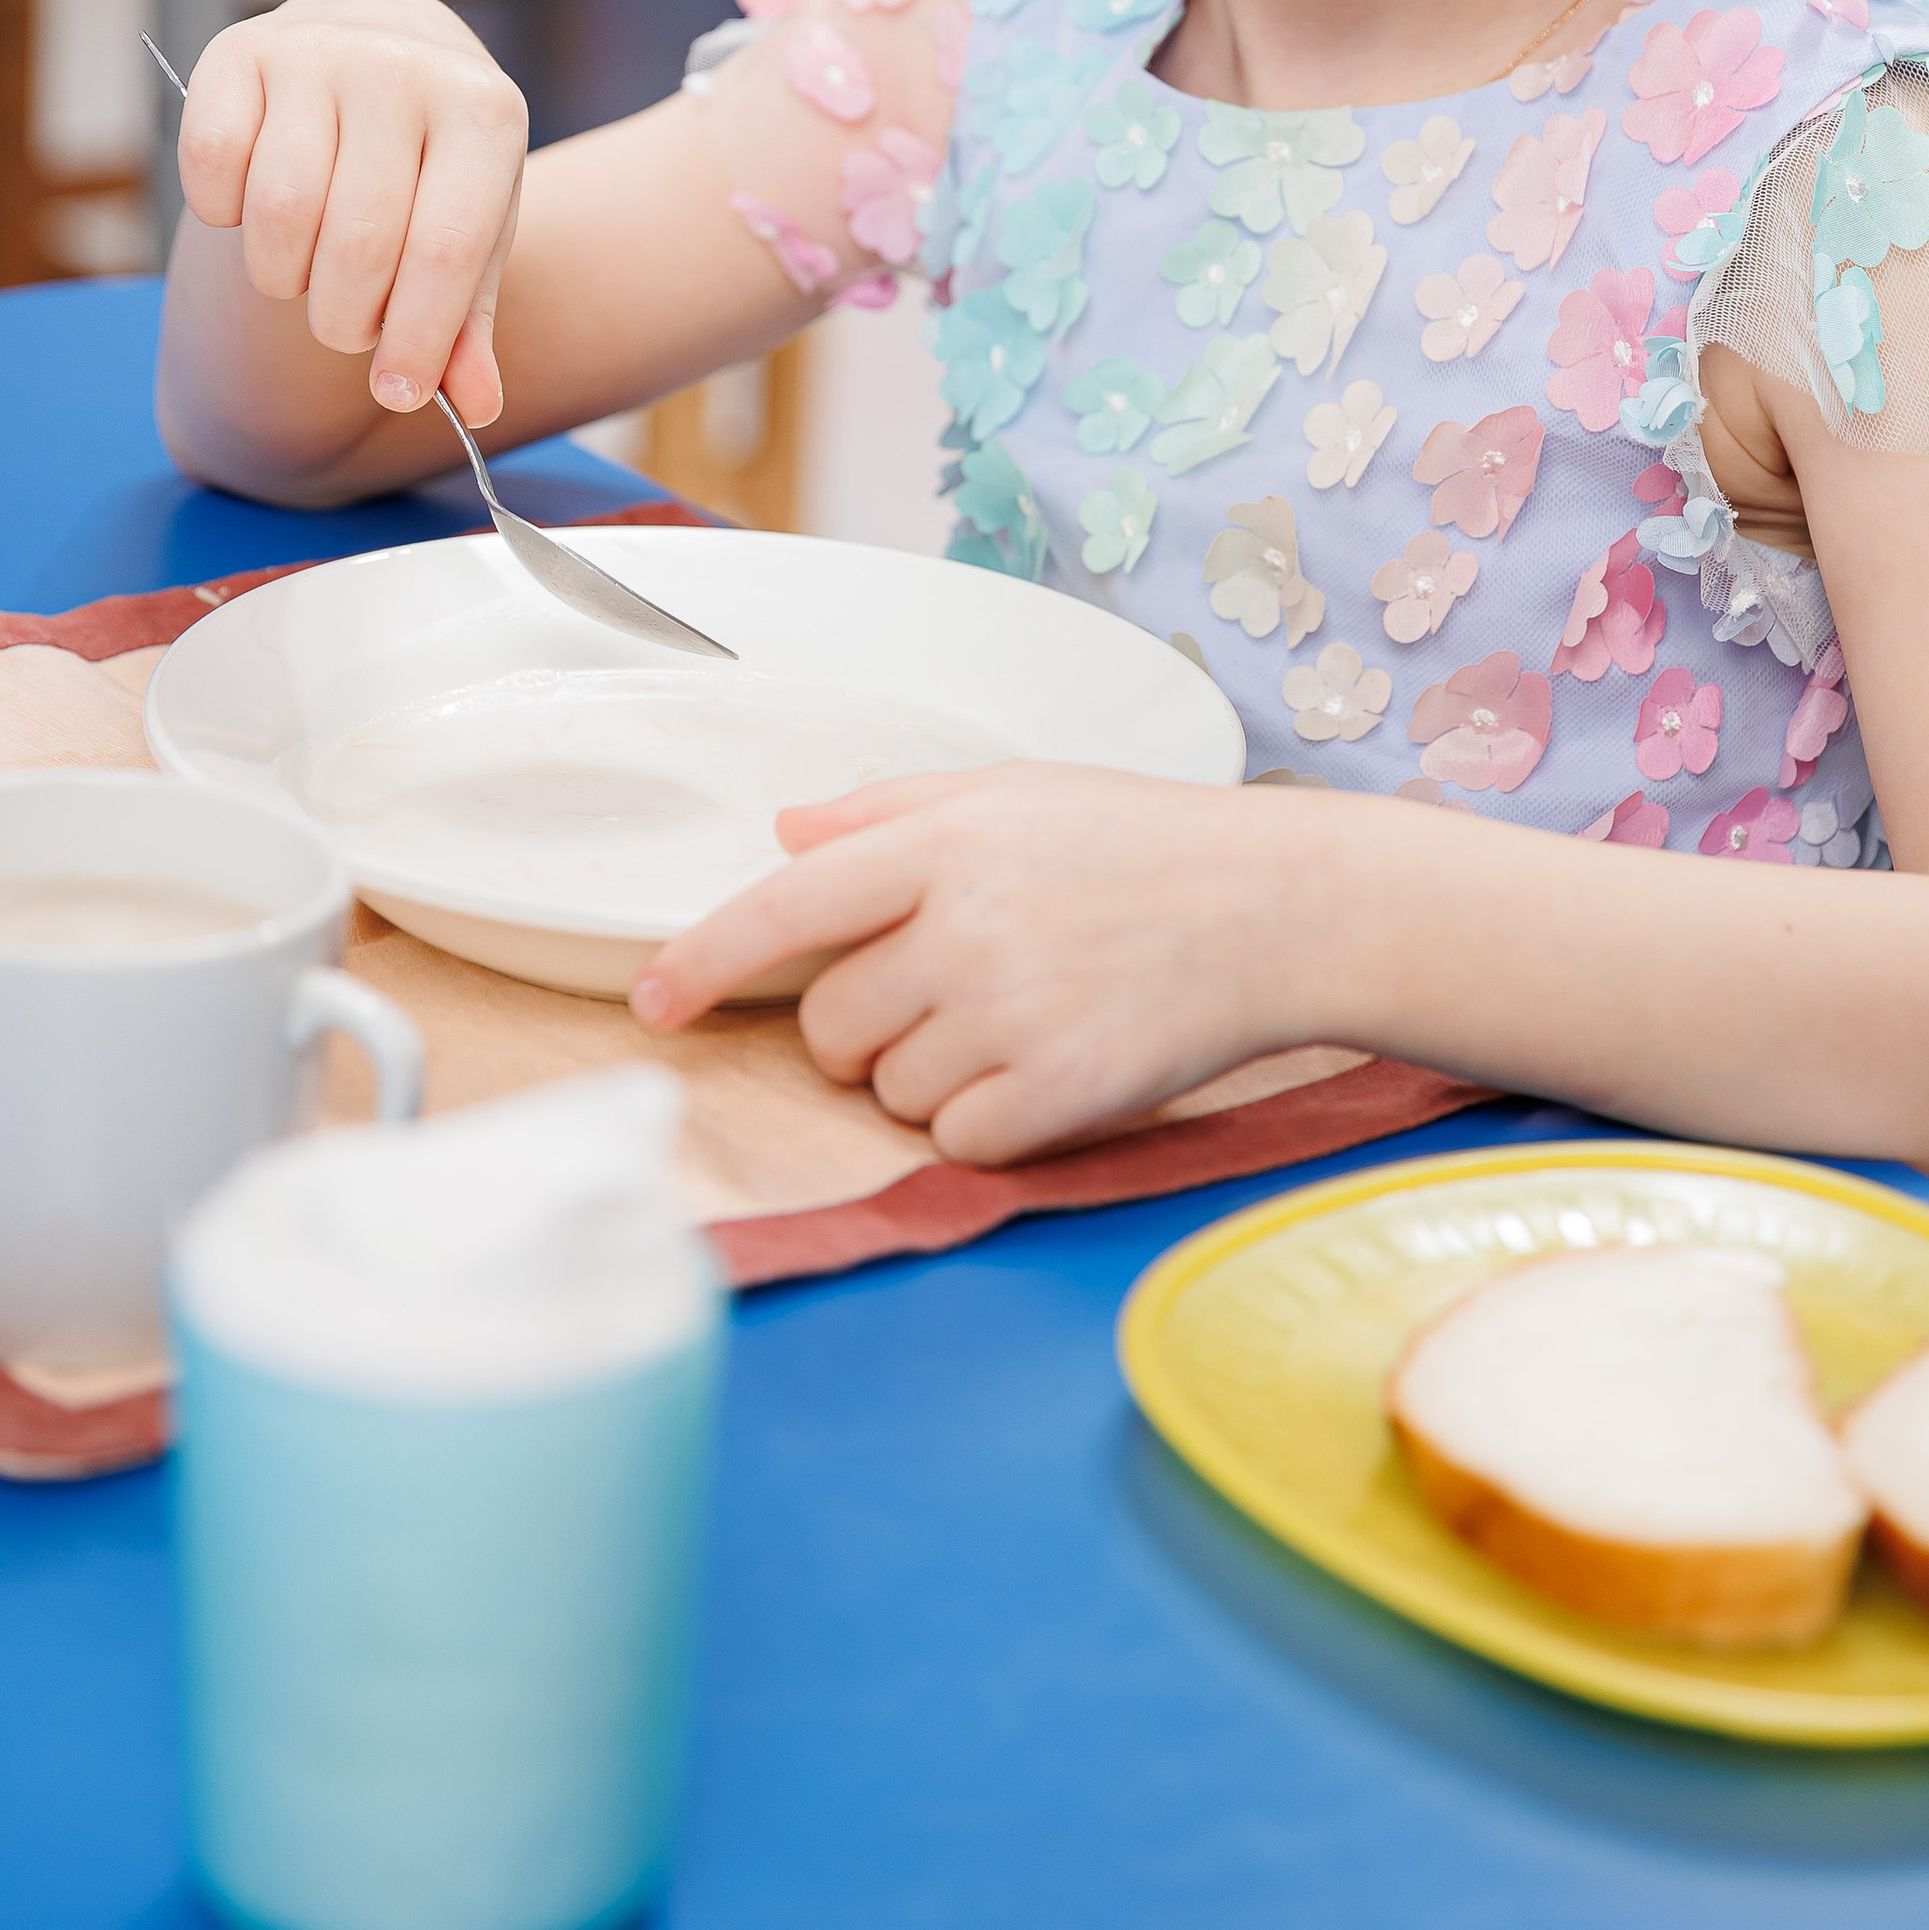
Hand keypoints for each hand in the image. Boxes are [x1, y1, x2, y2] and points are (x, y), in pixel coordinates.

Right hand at [176, 0, 529, 425]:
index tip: (397, 395)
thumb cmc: (435, 162)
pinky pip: (212, 166)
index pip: (445, 249)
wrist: (386, 47)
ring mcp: (318, 51)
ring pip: (279, 212)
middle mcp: (403, 68)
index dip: (416, 340)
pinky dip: (224, 216)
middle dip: (347, 319)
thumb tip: (474, 407)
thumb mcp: (472, 229)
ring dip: (285, 278)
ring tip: (309, 273)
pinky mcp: (239, 52)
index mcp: (483, 112)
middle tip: (350, 326)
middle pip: (358, 243)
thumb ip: (469, 320)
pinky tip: (253, 214)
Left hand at [630, 765, 1303, 1164]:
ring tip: (1020, 1016)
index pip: (785, 908)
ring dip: (929, 1072)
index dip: (702, 959)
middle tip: (954, 989)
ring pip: (889, 1089)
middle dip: (865, 1026)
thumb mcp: (1015, 791)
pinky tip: (1046, 1065)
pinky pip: (955, 1138)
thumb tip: (785, 831)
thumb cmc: (1144, 843)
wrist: (1277, 908)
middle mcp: (964, 927)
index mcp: (943, 842)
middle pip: (831, 1025)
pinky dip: (984, 1119)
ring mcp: (1009, 1014)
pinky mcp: (1056, 1092)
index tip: (652, 1001)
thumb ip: (891, 810)